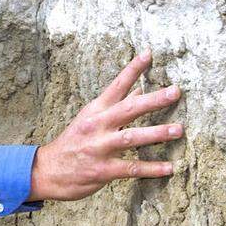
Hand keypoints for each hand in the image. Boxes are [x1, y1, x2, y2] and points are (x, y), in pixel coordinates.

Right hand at [28, 50, 183, 201]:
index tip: (149, 54)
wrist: (46, 171)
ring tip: (178, 129)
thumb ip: (115, 105)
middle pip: (128, 109)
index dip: (133, 69)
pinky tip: (169, 168)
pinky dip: (151, 168)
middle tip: (175, 91)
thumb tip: (139, 89)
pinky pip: (130, 168)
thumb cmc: (72, 143)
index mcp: (95, 110)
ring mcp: (99, 147)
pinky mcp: (102, 170)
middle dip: (154, 100)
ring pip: (131, 137)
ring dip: (157, 133)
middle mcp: (97, 125)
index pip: (116, 85)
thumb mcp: (90, 119)